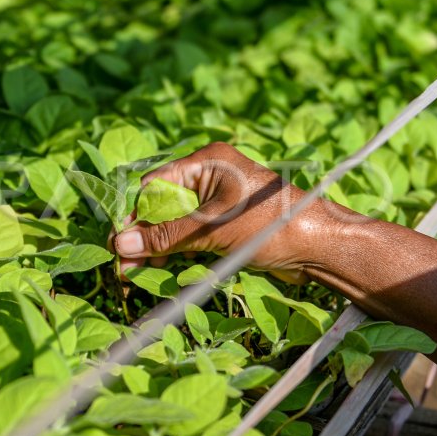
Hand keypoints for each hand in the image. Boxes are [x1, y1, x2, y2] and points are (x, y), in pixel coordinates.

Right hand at [110, 142, 329, 282]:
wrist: (319, 247)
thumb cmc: (270, 225)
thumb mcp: (213, 230)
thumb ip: (166, 237)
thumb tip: (122, 243)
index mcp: (207, 163)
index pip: (155, 185)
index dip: (135, 214)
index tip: (118, 241)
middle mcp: (209, 177)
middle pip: (162, 206)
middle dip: (143, 235)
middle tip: (123, 263)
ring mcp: (217, 203)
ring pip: (174, 224)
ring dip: (156, 248)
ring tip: (136, 272)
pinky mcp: (224, 225)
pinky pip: (190, 236)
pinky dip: (175, 252)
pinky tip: (159, 270)